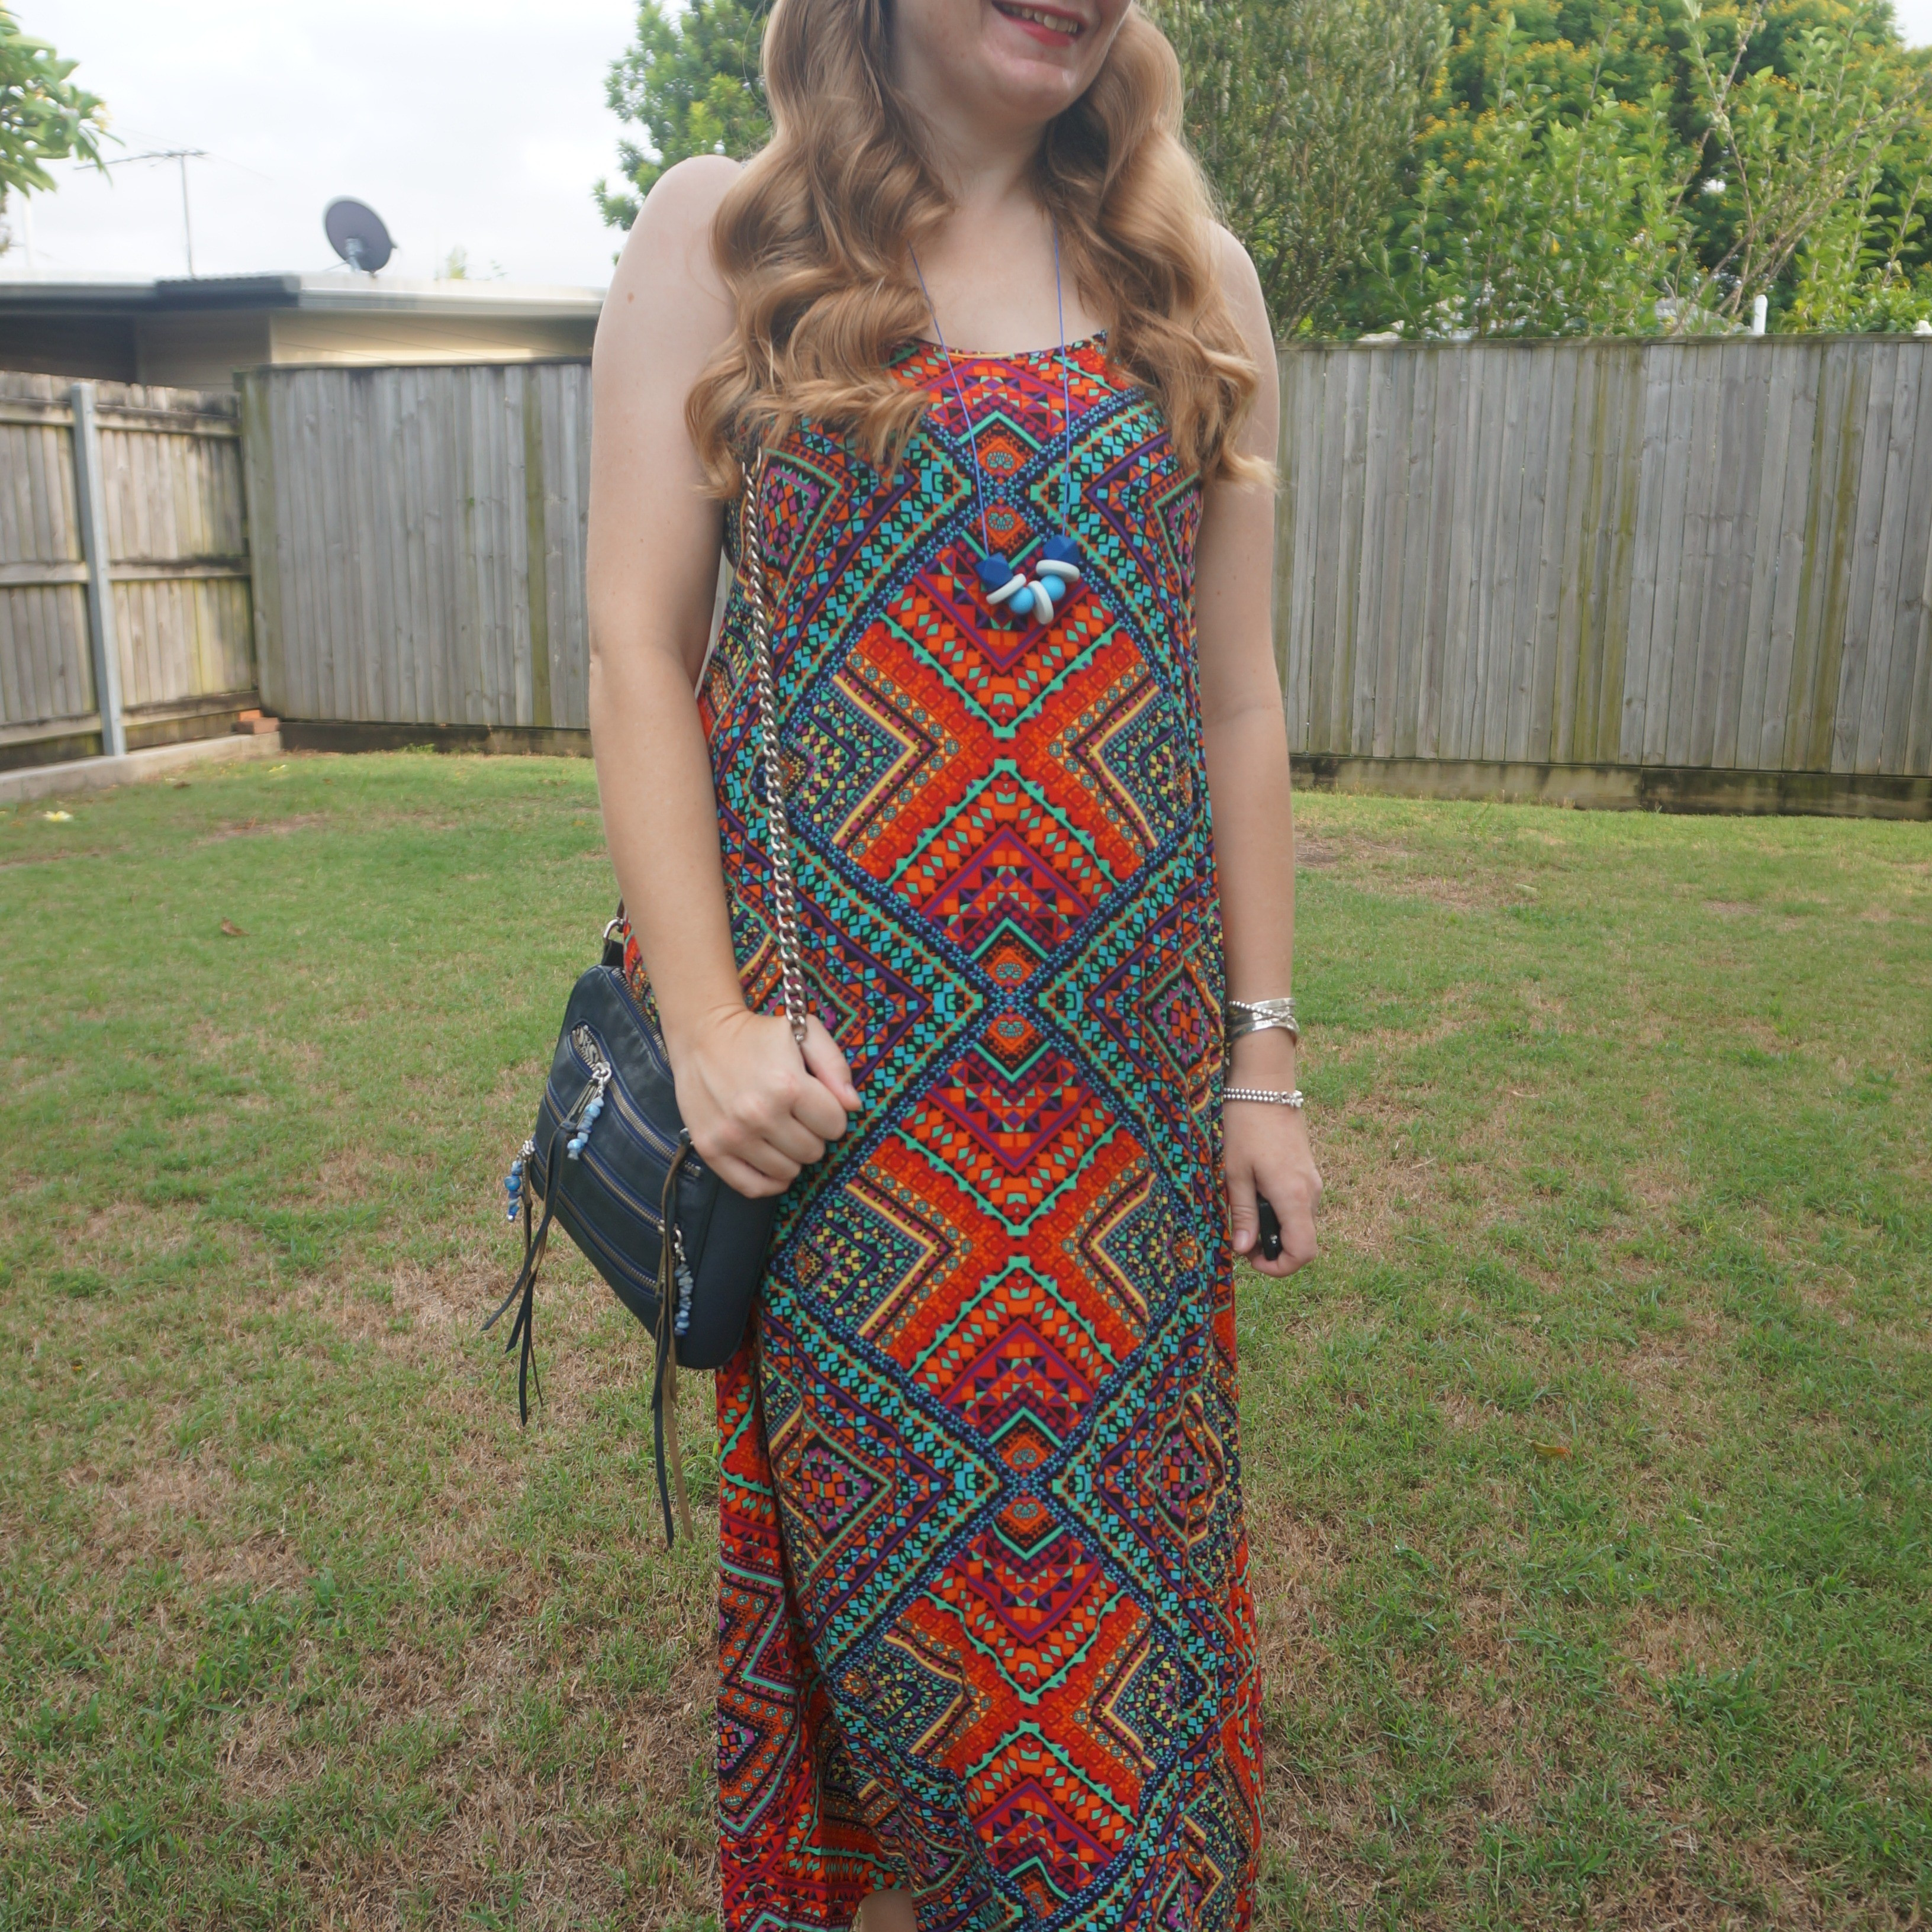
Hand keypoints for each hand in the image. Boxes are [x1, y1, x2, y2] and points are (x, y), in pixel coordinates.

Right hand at [667, 1004, 860, 1198]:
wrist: (701, 1036)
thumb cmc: (757, 1034)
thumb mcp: (804, 1032)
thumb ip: (835, 1067)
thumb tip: (853, 1106)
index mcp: (788, 1085)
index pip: (835, 1125)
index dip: (831, 1114)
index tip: (816, 1103)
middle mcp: (760, 1114)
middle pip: (813, 1151)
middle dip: (812, 1134)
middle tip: (796, 1116)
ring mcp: (733, 1135)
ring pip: (787, 1172)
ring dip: (790, 1155)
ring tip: (779, 1132)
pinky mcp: (711, 1149)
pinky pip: (753, 1187)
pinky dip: (768, 1181)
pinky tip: (771, 1161)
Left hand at [1223, 1050, 1321, 1276]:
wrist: (1265, 1085)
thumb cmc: (1246, 1126)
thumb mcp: (1235, 1173)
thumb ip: (1243, 1214)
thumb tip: (1244, 1250)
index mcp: (1294, 1197)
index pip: (1304, 1252)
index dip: (1280, 1267)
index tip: (1251, 1258)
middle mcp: (1311, 1193)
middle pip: (1302, 1240)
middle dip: (1272, 1247)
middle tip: (1240, 1234)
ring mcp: (1312, 1181)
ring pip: (1299, 1222)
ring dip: (1274, 1227)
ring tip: (1243, 1210)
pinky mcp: (1307, 1171)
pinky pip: (1297, 1204)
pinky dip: (1279, 1210)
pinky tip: (1254, 1192)